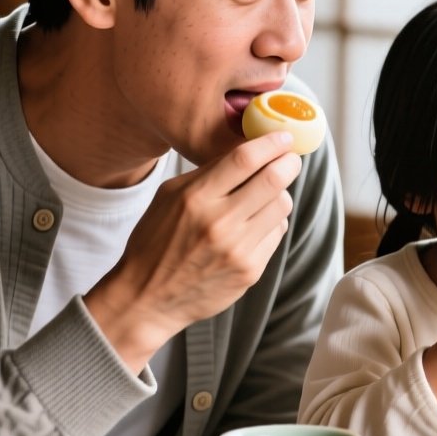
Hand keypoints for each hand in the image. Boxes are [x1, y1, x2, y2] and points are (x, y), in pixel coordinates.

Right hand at [87, 132, 301, 371]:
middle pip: (274, 179)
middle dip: (289, 162)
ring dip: (280, 194)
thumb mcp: (169, 197)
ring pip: (282, 206)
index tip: (284, 137)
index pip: (245, 159)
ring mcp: (238, 249)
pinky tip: (254, 225)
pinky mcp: (251, 270)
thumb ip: (207, 173)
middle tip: (289, 159)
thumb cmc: (155, 242)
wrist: (147, 299)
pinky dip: (271, 223)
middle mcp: (220, 222)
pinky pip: (276, 233)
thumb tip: (249, 151)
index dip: (272, 143)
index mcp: (195, 198)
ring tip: (265, 195)